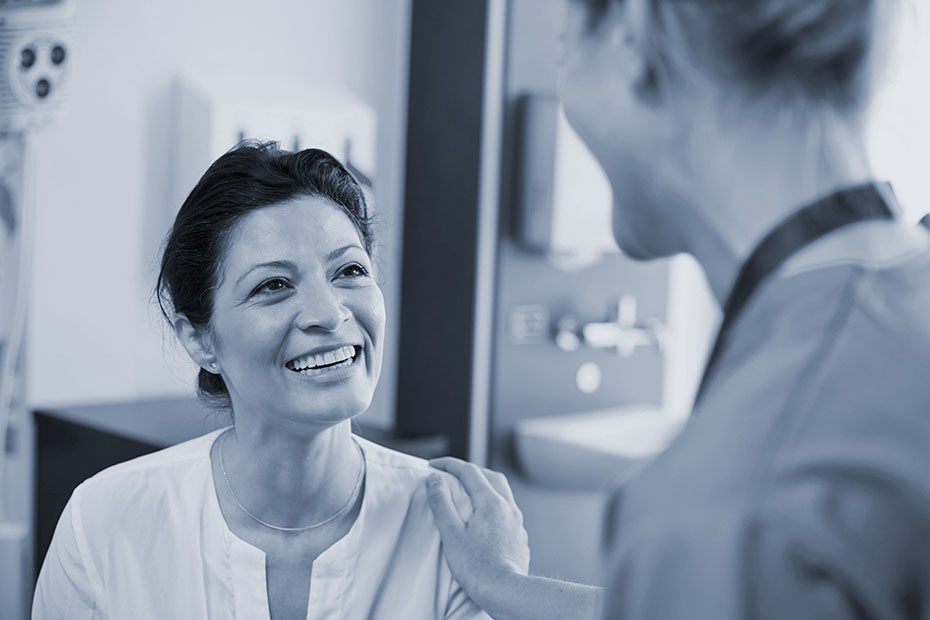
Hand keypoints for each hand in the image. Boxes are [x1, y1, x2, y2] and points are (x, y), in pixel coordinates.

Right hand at [426, 457, 530, 613]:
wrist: (506, 591)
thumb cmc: (477, 566)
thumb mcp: (451, 533)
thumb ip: (442, 503)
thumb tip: (435, 480)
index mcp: (490, 502)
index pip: (469, 471)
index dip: (449, 464)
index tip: (434, 465)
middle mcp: (507, 507)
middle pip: (490, 476)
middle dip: (470, 470)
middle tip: (452, 473)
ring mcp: (516, 521)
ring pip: (502, 492)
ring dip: (485, 485)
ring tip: (469, 491)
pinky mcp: (519, 536)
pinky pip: (507, 509)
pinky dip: (493, 503)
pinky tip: (485, 517)